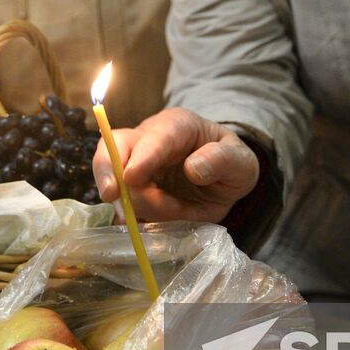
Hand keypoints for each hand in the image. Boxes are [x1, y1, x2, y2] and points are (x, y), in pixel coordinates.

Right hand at [92, 107, 258, 222]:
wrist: (220, 179)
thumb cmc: (230, 164)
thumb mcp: (241, 161)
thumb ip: (223, 160)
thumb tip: (193, 169)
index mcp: (178, 125)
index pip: (156, 136)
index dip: (142, 156)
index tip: (132, 178)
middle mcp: (149, 138)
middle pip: (114, 145)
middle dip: (109, 170)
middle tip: (112, 196)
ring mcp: (134, 161)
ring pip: (112, 174)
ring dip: (132, 201)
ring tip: (170, 213)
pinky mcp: (130, 186)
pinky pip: (118, 200)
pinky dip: (128, 214)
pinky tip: (147, 223)